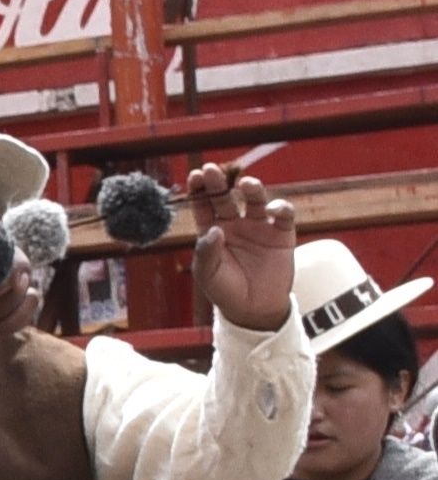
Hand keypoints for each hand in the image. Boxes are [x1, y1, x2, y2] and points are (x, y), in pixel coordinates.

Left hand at [185, 168, 298, 332]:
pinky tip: (274, 208)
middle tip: (211, 170)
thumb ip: (207, 252)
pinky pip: (284, 215)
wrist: (255, 309)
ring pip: (256, 201)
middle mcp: (235, 224)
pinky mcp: (282, 234)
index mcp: (213, 231)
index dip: (199, 191)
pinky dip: (281, 208)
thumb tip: (215, 229)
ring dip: (252, 189)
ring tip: (247, 183)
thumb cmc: (226, 291)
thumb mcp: (209, 274)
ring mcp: (259, 226)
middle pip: (226, 198)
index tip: (195, 176)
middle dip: (218, 184)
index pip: (204, 206)